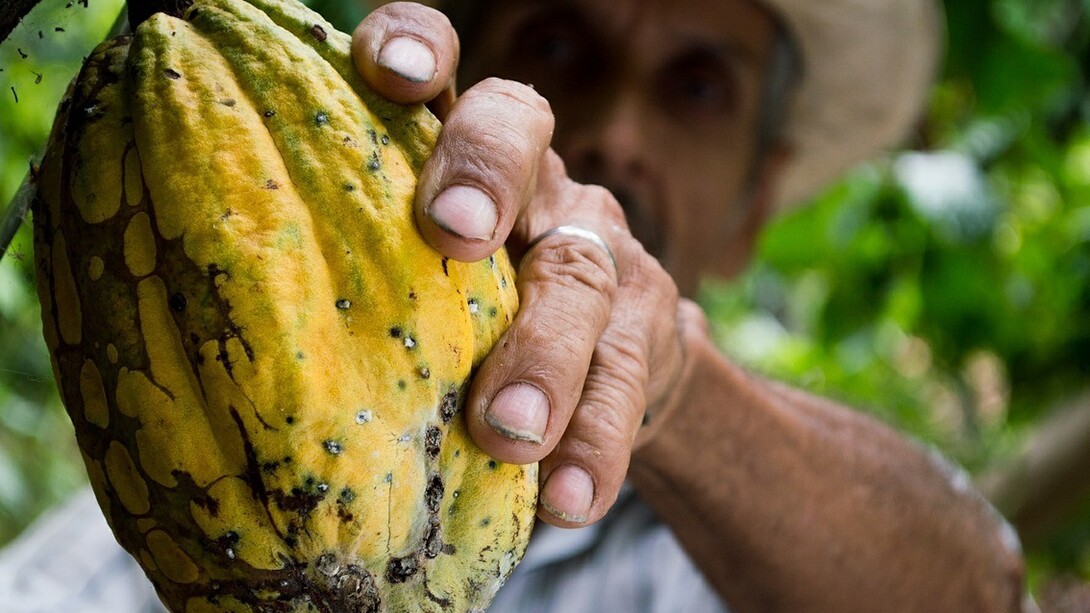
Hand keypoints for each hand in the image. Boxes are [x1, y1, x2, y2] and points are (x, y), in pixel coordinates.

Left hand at [352, 2, 698, 526]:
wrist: (612, 365)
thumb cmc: (471, 319)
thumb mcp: (416, 279)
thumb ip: (357, 271)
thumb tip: (209, 318)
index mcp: (461, 156)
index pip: (444, 67)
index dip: (418, 47)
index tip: (389, 72)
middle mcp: (535, 182)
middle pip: (520, 134)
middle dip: (485, 173)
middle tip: (453, 234)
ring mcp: (598, 250)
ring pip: (580, 276)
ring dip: (544, 354)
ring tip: (508, 432)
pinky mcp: (646, 330)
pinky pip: (626, 382)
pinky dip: (595, 443)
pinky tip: (567, 499)